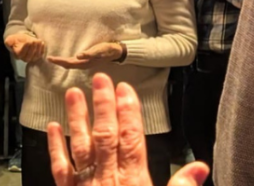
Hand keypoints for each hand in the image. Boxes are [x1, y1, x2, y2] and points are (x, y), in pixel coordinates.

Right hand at [6, 32, 47, 62]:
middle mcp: (24, 58)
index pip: (21, 54)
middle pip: (29, 56)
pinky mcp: (37, 56)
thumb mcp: (11, 39)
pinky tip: (42, 43)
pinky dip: (42, 49)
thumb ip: (9, 41)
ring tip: (38, 41)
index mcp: (17, 55)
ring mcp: (31, 58)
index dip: (25, 48)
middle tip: (34, 41)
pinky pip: (40, 55)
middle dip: (32, 48)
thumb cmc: (17, 39)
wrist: (23, 40)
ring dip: (38, 48)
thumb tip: (8, 42)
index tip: (28, 41)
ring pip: (35, 56)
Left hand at [47, 42, 124, 69]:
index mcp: (85, 63)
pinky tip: (66, 59)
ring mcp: (86, 64)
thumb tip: (78, 56)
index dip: (59, 61)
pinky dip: (68, 60)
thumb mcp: (99, 51)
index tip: (50, 58)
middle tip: (49, 58)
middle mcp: (84, 65)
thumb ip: (89, 54)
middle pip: (68, 64)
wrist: (116, 52)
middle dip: (58, 62)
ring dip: (62, 62)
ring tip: (55, 59)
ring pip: (71, 64)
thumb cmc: (107, 50)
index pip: (68, 63)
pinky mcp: (87, 61)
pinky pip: (75, 62)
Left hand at [48, 73, 209, 185]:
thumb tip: (200, 168)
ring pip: (80, 147)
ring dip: (77, 118)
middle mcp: (107, 182)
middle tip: (100, 78)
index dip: (129, 112)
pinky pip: (61, 170)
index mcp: (134, 183)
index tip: (126, 90)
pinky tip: (53, 128)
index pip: (132, 140)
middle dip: (103, 106)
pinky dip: (56, 148)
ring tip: (74, 93)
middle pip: (106, 136)